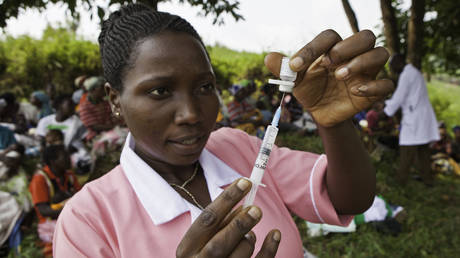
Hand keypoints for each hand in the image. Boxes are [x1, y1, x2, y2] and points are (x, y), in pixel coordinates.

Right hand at [176, 178, 280, 257]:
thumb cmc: (207, 255)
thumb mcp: (205, 240)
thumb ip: (221, 224)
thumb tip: (246, 205)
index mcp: (187, 249)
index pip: (207, 219)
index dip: (227, 199)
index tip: (245, 182)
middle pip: (219, 243)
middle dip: (239, 224)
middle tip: (257, 209)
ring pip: (241, 253)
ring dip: (250, 239)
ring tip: (250, 234)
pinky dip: (269, 249)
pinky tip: (275, 234)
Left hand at [265, 30, 393, 126]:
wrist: (320, 113)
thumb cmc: (310, 90)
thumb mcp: (294, 81)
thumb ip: (284, 68)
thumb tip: (269, 58)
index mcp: (333, 49)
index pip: (330, 37)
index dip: (313, 48)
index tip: (295, 66)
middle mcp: (353, 56)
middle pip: (365, 36)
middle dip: (347, 47)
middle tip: (327, 63)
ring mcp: (366, 72)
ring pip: (380, 53)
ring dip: (361, 62)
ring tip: (340, 76)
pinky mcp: (373, 91)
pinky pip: (387, 83)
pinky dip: (374, 86)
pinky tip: (356, 92)